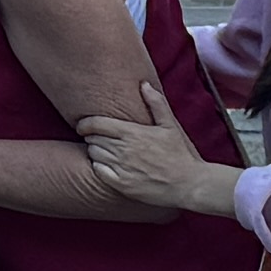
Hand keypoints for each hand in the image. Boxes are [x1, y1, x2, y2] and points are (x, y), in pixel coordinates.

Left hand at [76, 75, 243, 218]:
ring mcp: (122, 168)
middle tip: (98, 138)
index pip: (96, 124)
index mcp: (133, 133)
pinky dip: (98, 167)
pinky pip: (98, 172)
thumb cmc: (181, 154)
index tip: (82, 125)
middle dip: (91, 136)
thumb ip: (156, 103)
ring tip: (103, 151)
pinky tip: (106, 166)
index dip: (84, 124)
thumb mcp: (170, 126)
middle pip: (93, 138)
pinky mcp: (122, 185)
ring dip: (95, 151)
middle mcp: (124, 150)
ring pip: (94, 154)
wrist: (189, 184)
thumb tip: (144, 84)